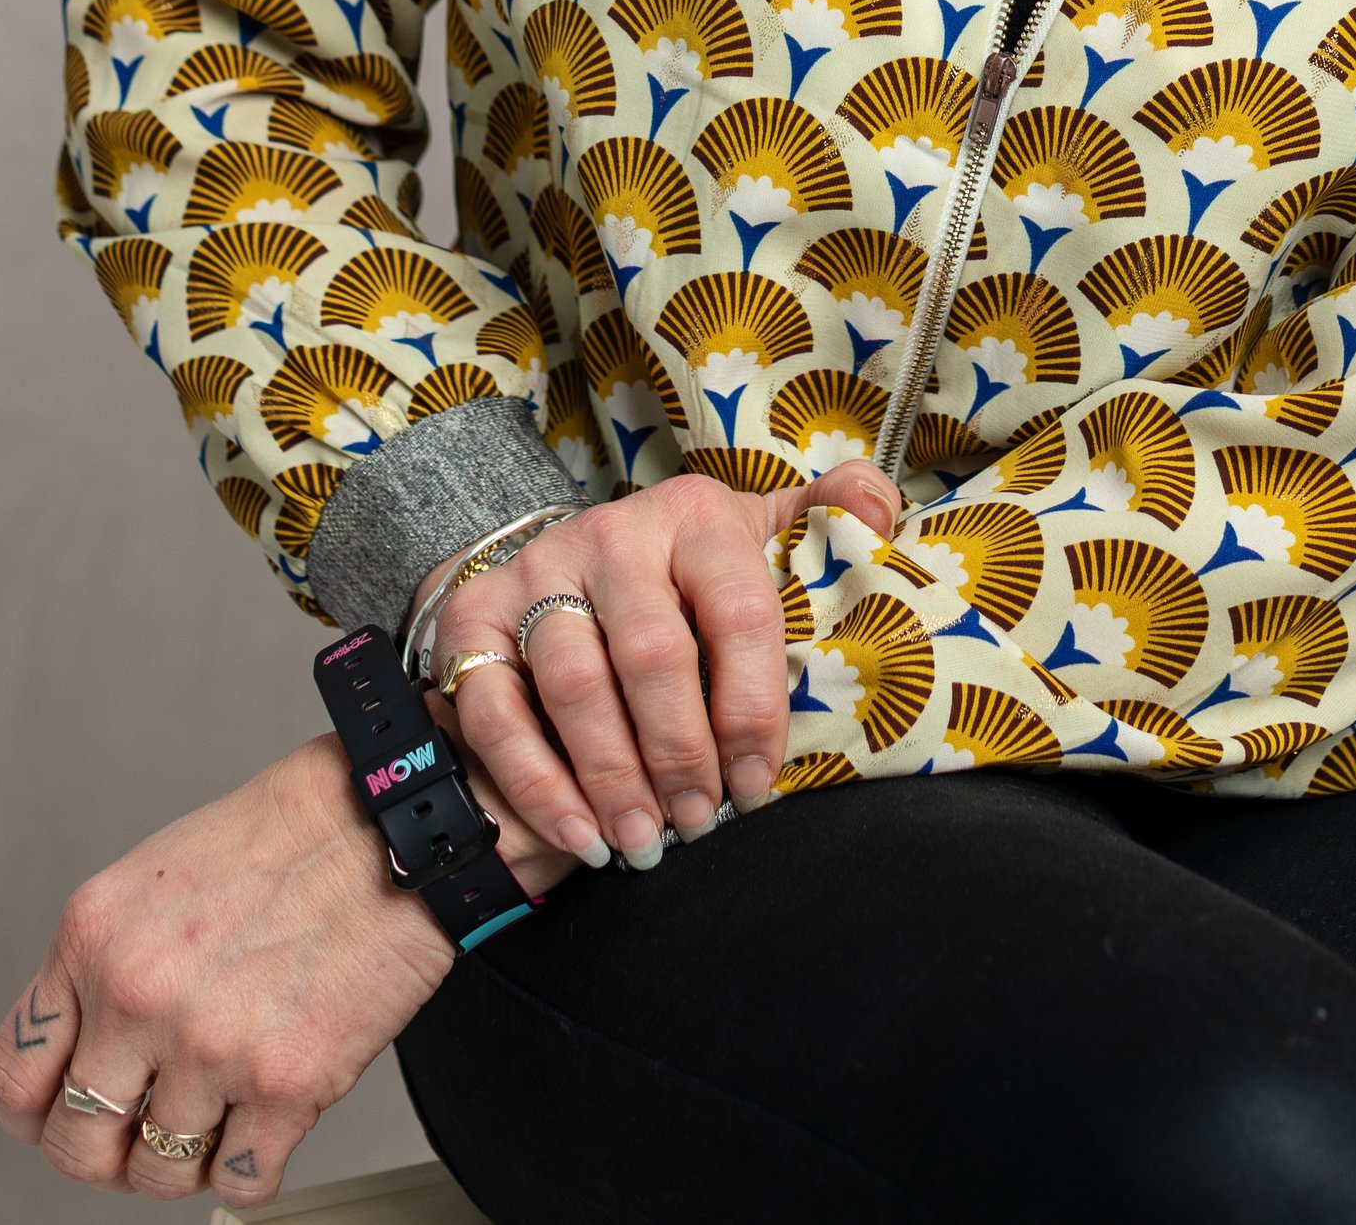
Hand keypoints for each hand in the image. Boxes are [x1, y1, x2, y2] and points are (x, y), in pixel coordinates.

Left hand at [0, 730, 565, 1202]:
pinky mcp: (287, 1084)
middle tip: (144, 1136)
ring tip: (220, 1119)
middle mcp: (138, 994)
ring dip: (185, 1161)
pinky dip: (248, 1172)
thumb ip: (103, 968)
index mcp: (92, 937)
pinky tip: (264, 1127)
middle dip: (108, 1155)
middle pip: (76, 1144)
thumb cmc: (284, 838)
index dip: (37, 1117)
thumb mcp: (154, 879)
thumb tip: (80, 1059)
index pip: (14, 1079)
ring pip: (156, 1174)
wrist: (389, 818)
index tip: (63, 1120)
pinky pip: (237, 1186)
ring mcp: (210, 1045)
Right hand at [432, 457, 897, 872]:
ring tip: (646, 841)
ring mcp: (536, 570)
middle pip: (653, 655)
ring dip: (614, 778)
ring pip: (575, 685)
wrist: (564, 574)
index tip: (757, 784)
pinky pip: (496, 712)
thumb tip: (883, 516)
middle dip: (682, 756)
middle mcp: (612, 532)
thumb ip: (827, 526)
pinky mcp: (473, 618)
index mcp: (695, 515)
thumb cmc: (687, 583)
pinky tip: (582, 836)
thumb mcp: (758, 543)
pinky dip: (540, 786)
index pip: (738, 610)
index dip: (753, 709)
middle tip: (701, 823)